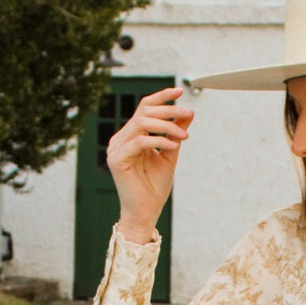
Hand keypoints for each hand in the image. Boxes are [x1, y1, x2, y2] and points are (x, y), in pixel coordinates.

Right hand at [105, 86, 193, 243]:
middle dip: (169, 111)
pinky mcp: (117, 159)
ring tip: (184, 135)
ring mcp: (116, 148)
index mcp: (130, 136)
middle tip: (189, 114)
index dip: (161, 97)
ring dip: (167, 126)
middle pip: (144, 112)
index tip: (180, 91)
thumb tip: (188, 113)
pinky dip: (159, 141)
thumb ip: (175, 133)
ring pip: (142, 124)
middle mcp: (120, 139)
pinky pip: (140, 142)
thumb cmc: (154, 187)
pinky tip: (174, 145)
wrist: (145, 213)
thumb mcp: (170, 154)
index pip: (144, 108)